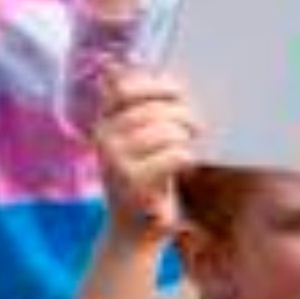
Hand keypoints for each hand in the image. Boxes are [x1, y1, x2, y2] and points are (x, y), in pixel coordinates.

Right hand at [92, 68, 200, 240]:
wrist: (133, 234)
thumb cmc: (145, 181)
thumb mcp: (136, 141)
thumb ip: (135, 106)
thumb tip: (116, 64)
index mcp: (104, 122)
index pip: (128, 86)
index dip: (160, 86)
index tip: (180, 97)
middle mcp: (103, 137)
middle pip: (156, 108)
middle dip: (185, 116)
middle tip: (196, 128)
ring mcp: (115, 159)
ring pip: (168, 129)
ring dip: (187, 139)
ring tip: (187, 151)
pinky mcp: (133, 181)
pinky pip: (176, 153)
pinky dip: (188, 158)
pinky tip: (185, 167)